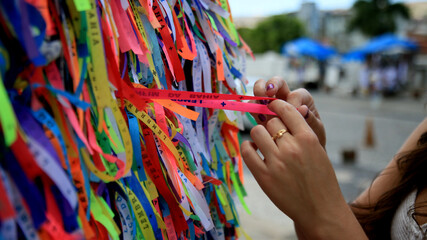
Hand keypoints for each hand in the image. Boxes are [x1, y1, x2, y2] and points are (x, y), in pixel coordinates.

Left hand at [242, 100, 364, 238]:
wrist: (321, 210)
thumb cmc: (321, 180)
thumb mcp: (318, 151)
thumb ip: (302, 133)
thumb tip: (283, 113)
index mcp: (308, 139)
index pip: (286, 110)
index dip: (277, 106)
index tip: (272, 106)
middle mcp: (292, 148)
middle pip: (271, 121)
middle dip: (270, 124)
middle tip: (271, 132)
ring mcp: (277, 162)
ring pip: (257, 132)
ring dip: (258, 134)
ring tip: (262, 142)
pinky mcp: (264, 176)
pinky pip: (247, 151)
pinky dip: (248, 147)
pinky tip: (254, 150)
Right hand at [251, 76, 325, 147]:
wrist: (305, 154)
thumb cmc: (313, 139)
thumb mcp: (316, 130)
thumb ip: (311, 120)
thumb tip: (303, 109)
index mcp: (302, 99)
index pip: (295, 95)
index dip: (293, 103)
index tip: (295, 114)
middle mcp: (285, 98)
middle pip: (276, 82)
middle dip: (272, 84)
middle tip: (269, 92)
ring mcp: (272, 105)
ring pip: (261, 90)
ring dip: (258, 92)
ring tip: (260, 102)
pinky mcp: (262, 115)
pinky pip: (254, 106)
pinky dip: (252, 107)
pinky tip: (256, 115)